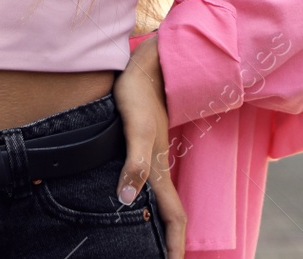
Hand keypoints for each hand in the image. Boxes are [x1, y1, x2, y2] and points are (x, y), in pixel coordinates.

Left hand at [113, 34, 186, 258]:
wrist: (149, 62)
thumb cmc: (138, 93)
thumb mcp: (134, 127)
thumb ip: (134, 162)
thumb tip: (127, 199)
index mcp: (159, 169)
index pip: (174, 216)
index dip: (175, 244)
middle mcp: (159, 166)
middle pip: (170, 212)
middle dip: (171, 240)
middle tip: (164, 258)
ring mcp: (154, 155)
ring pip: (161, 198)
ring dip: (162, 222)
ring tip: (154, 242)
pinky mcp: (145, 144)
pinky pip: (151, 182)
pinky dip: (149, 200)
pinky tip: (137, 200)